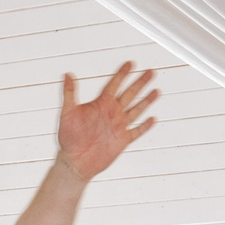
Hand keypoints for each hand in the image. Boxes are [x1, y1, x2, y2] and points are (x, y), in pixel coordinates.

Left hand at [55, 62, 160, 180]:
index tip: (130, 63)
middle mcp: (111, 113)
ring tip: (156, 91)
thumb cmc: (68, 137)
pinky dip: (145, 126)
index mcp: (100, 105)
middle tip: (150, 72)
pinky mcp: (122, 140)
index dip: (122, 74)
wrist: (75, 161)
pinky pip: (137, 131)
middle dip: (140, 83)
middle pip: (129, 94)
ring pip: (136, 110)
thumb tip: (67, 75)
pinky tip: (153, 119)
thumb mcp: (67, 113)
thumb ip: (69, 94)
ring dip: (146, 101)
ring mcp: (118, 126)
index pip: (114, 85)